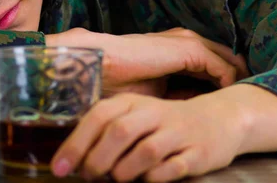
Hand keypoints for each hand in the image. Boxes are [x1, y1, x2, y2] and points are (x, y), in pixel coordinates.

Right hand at [45, 28, 248, 97]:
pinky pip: (222, 69)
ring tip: (247, 105)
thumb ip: (174, 97)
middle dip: (237, 81)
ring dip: (238, 83)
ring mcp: (189, 43)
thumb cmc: (118, 80)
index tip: (232, 105)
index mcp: (175, 49)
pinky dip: (230, 85)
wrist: (101, 64)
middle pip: (224, 61)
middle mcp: (186, 42)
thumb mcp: (154, 93)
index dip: (222, 85)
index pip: (210, 66)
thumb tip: (191, 112)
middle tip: (250, 105)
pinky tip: (231, 102)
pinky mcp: (190, 50)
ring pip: (228, 63)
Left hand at [50, 92, 249, 181]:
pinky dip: (154, 178)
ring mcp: (177, 132)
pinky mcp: (198, 153)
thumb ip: (104, 132)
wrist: (217, 118)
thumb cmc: (162, 123)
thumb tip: (71, 160)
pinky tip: (146, 180)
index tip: (59, 168)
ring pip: (145, 151)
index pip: (98, 116)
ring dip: (125, 171)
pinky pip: (172, 169)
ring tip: (117, 178)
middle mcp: (153, 113)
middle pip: (119, 132)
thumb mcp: (133, 116)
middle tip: (90, 176)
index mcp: (132, 102)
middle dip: (98, 160)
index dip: (75, 143)